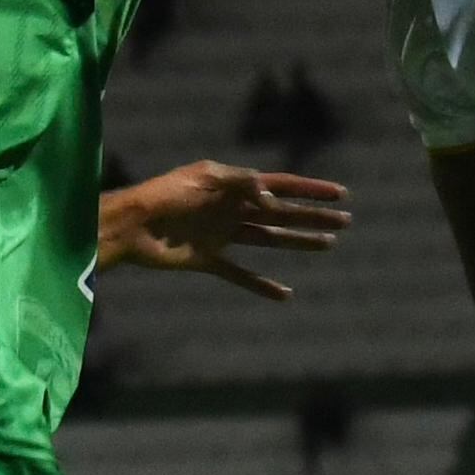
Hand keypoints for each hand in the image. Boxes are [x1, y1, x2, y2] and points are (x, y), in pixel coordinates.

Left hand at [101, 161, 353, 302]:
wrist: (129, 225)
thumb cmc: (163, 195)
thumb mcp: (203, 179)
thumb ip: (240, 183)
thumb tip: (272, 196)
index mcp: (232, 184)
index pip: (280, 185)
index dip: (310, 189)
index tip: (340, 194)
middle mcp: (231, 208)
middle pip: (281, 213)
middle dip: (313, 217)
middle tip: (345, 222)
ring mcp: (221, 234)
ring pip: (268, 239)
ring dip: (297, 242)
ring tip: (327, 246)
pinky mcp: (207, 259)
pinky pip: (240, 274)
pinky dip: (261, 285)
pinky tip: (284, 294)